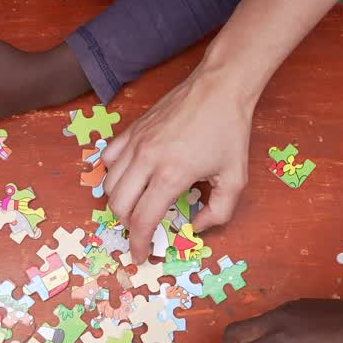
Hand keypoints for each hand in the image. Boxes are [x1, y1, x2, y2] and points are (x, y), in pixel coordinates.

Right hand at [103, 67, 251, 259]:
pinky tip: (127, 179)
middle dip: (128, 226)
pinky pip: (108, 158)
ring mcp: (135, 142)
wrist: (220, 86)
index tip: (141, 255)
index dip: (139, 244)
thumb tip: (195, 226)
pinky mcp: (132, 129)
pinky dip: (112, 174)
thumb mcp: (235, 179)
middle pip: (119, 206)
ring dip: (118, 203)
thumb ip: (218, 212)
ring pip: (109, 184)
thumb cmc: (230, 131)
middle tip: (142, 230)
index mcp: (171, 175)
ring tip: (135, 207)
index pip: (143, 221)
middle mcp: (146, 159)